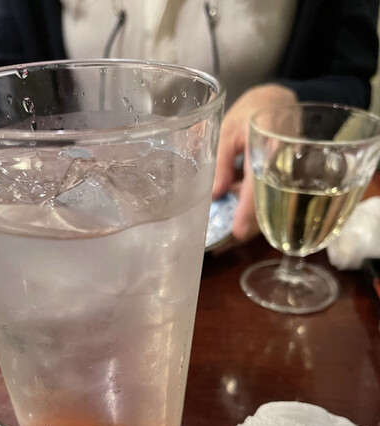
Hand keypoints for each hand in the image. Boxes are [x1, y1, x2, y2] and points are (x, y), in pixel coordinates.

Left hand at [213, 84, 296, 241]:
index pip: (258, 185)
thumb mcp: (227, 131)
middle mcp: (282, 165)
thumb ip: (222, 162)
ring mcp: (287, 175)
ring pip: (272, 208)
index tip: (237, 233)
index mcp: (267, 147)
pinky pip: (271, 202)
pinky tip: (236, 223)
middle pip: (268, 205)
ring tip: (225, 240)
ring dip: (250, 226)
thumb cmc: (250, 112)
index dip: (248, 211)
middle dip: (248, 228)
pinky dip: (254, 215)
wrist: (280, 101)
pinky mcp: (285, 181)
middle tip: (224, 245)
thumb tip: (216, 195)